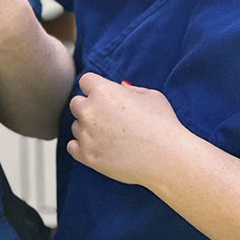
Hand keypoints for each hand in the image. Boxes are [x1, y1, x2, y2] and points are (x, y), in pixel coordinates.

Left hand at [68, 73, 184, 187]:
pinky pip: (72, 147)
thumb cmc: (163, 124)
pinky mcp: (88, 156)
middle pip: (76, 103)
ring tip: (110, 137)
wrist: (167, 158)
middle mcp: (90, 111)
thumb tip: (120, 88)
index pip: (85, 81)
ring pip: (76, 126)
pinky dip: (82, 147)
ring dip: (87, 129)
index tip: (105, 97)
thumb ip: (129, 89)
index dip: (95, 88)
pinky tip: (98, 147)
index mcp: (103, 91)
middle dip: (89, 108)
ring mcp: (87, 135)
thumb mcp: (150, 95)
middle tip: (107, 119)